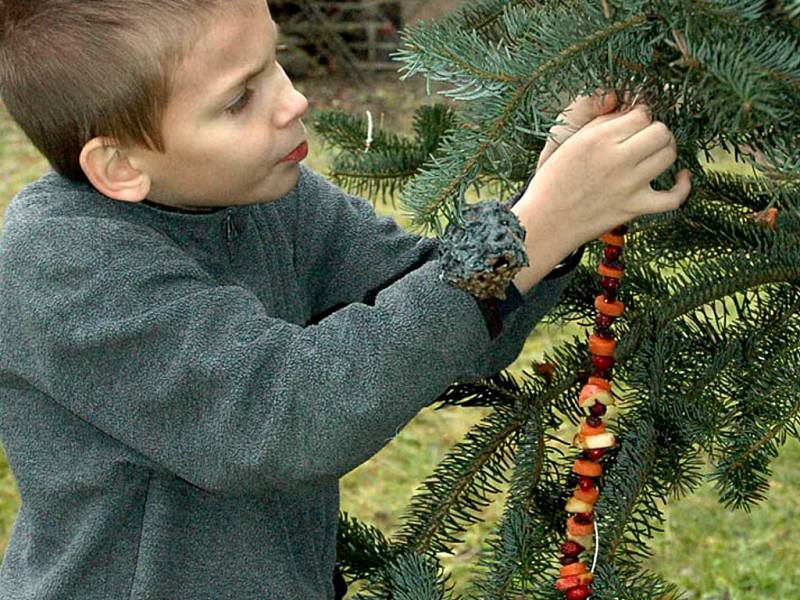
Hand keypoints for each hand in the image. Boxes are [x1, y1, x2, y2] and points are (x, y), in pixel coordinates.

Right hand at [511, 105, 691, 293]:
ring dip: (665, 150)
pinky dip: (683, 186)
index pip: (641, 115)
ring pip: (668, 155)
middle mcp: (616, 160)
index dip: (640, 115)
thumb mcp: (569, 144)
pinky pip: (673, 198)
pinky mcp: (634, 208)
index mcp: (597, 140)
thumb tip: (630, 111)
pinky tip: (682, 176)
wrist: (545, 223)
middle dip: (655, 130)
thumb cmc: (553, 181)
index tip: (633, 121)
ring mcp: (628, 186)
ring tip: (653, 152)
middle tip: (643, 137)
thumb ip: (601, 124)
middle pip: (660, 132)